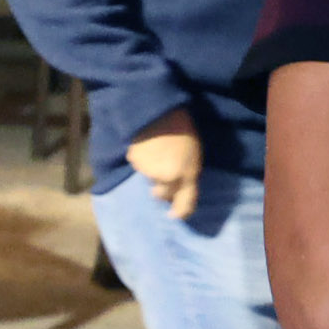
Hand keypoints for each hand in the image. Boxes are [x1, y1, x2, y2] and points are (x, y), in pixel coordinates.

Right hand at [126, 106, 203, 220]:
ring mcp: (149, 171)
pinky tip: (147, 148)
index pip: (185, 202)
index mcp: (188, 173)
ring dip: (153, 173)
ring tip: (157, 153)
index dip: (181, 212)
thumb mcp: (193, 154)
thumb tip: (179, 184)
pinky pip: (140, 167)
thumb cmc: (182, 129)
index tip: (174, 215)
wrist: (158, 112)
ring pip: (151, 180)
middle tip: (164, 175)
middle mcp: (168, 177)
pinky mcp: (135, 162)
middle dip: (163, 189)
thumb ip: (187, 172)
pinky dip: (143, 162)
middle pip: (163, 194)